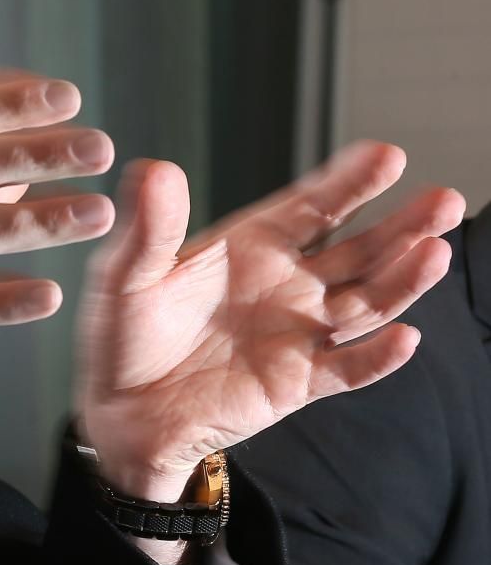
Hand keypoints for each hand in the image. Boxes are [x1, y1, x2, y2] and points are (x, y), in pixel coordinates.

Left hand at [76, 141, 464, 507]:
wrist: (121, 410)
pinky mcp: (298, 382)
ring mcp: (299, 332)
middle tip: (444, 198)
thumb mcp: (126, 272)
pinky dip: (376, 356)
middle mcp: (286, 284)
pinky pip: (346, 368)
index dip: (350, 182)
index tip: (387, 154)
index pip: (312, 206)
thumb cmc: (123, 332)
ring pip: (366, 302)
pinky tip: (405, 337)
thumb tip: (155, 167)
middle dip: (402, 225)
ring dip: (402, 280)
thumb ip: (149, 225)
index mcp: (250, 246)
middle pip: (358, 249)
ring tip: (434, 252)